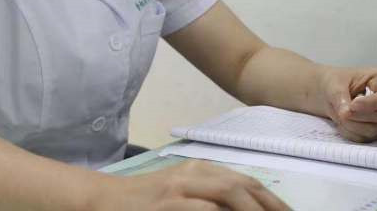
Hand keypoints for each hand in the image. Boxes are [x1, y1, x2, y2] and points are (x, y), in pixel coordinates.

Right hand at [96, 159, 290, 210]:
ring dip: (253, 210)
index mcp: (201, 169)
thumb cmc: (145, 202)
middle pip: (244, 187)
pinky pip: (203, 209)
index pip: (248, 183)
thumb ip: (210, 199)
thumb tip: (248, 206)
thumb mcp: (180, 193)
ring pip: (228, 193)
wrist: (102, 200)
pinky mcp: (168, 204)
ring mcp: (180, 188)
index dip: (274, 201)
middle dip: (271, 206)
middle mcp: (194, 174)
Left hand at [318, 65, 376, 142]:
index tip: (353, 105)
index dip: (374, 102)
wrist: (329, 94)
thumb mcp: (334, 84)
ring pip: (375, 129)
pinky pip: (366, 138)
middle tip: (341, 112)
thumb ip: (340, 97)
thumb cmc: (335, 82)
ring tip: (340, 116)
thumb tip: (346, 113)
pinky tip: (342, 124)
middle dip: (358, 116)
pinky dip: (351, 133)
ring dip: (353, 125)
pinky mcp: (375, 131)